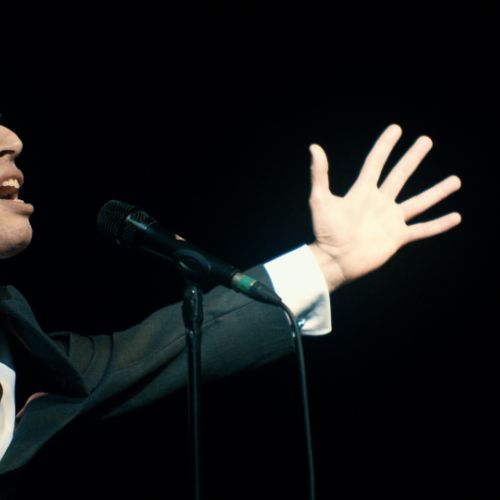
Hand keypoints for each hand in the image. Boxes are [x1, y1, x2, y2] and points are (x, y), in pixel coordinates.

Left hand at [307, 124, 461, 291]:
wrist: (334, 260)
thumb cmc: (325, 231)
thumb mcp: (320, 200)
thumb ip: (320, 175)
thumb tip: (314, 147)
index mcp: (362, 191)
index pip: (376, 162)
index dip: (385, 146)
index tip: (396, 129)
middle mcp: (379, 202)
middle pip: (400, 175)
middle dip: (413, 157)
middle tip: (426, 140)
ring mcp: (390, 219)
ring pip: (419, 202)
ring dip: (437, 191)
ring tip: (456, 180)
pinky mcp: (397, 237)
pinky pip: (422, 229)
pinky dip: (439, 224)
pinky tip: (456, 216)